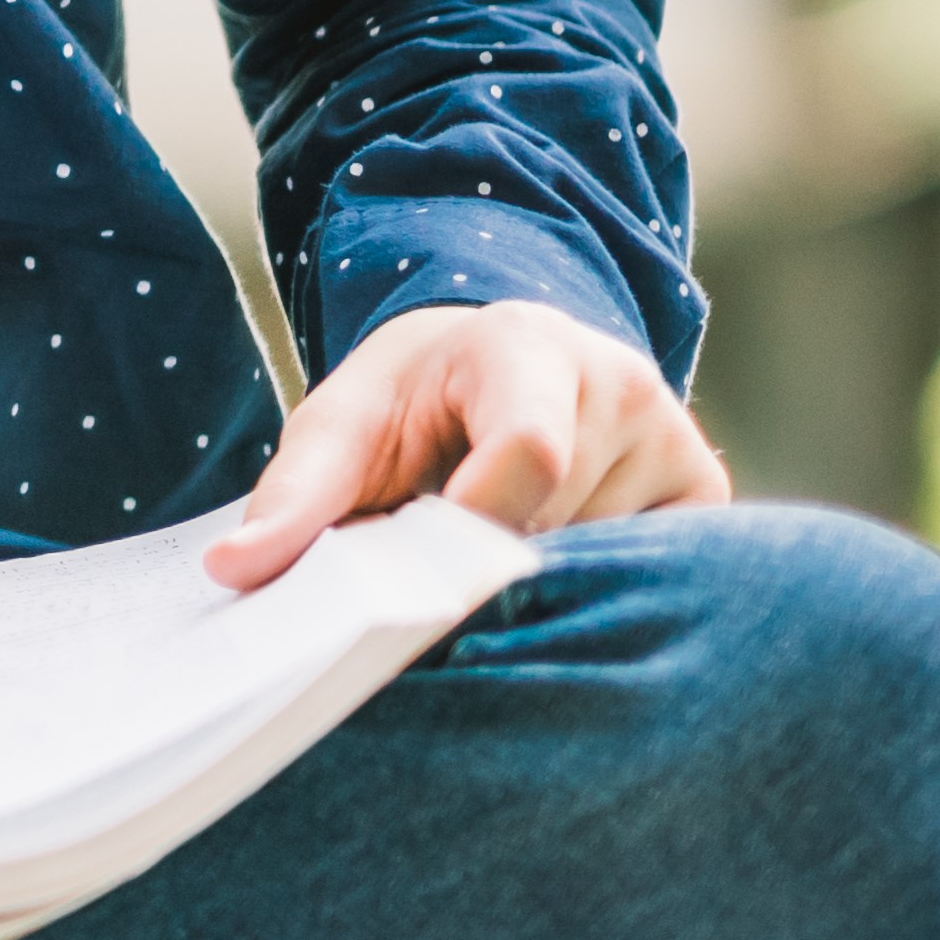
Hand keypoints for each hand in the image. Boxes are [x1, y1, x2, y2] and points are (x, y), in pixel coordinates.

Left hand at [204, 296, 729, 587]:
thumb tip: (234, 572)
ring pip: (605, 565)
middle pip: (558, 528)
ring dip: (540, 586)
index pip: (529, 454)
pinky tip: (556, 567)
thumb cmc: (414, 399)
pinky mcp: (705, 492)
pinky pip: (656, 577)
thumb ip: (296, 495)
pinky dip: (596, 592)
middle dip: (490, 571)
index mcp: (527, 348)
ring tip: (500, 554)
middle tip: (446, 574)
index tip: (426, 576)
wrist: (497, 361)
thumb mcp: (343, 422)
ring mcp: (675, 438)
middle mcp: (619, 384)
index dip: (475, 530)